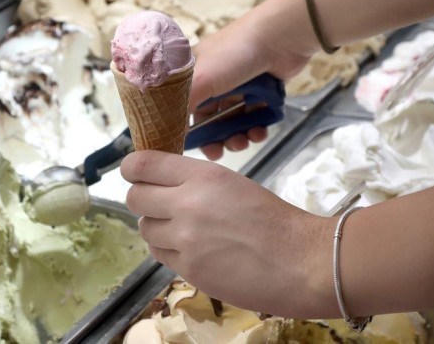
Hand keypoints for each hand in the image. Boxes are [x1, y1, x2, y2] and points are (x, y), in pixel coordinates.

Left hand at [122, 150, 334, 317]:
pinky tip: (192, 248)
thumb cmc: (273, 219)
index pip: (142, 164)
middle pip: (134, 198)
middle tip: (158, 202)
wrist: (302, 261)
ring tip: (182, 229)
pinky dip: (169, 250)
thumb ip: (192, 181)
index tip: (133, 172)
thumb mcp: (230, 183)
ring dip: (157, 227)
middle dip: (143, 199)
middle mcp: (187, 204)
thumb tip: (156, 182)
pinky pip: (161, 255)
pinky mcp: (189, 269)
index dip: (132, 168)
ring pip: (145, 228)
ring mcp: (186, 240)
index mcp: (202, 176)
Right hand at [190, 11, 310, 159]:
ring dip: (236, 136)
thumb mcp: (200, 79)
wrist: (280, 38)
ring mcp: (237, 86)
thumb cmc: (234, 53)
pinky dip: (256, 128)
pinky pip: (254, 118)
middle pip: (208, 119)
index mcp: (191, 74)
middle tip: (219, 152)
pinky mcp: (260, 92)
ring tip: (242, 142)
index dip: (184, 128)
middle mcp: (212, 80)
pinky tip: (259, 131)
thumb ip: (181, 106)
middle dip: (214, 138)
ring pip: (232, 121)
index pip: (181, 107)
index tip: (190, 147)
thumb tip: (166, 129)